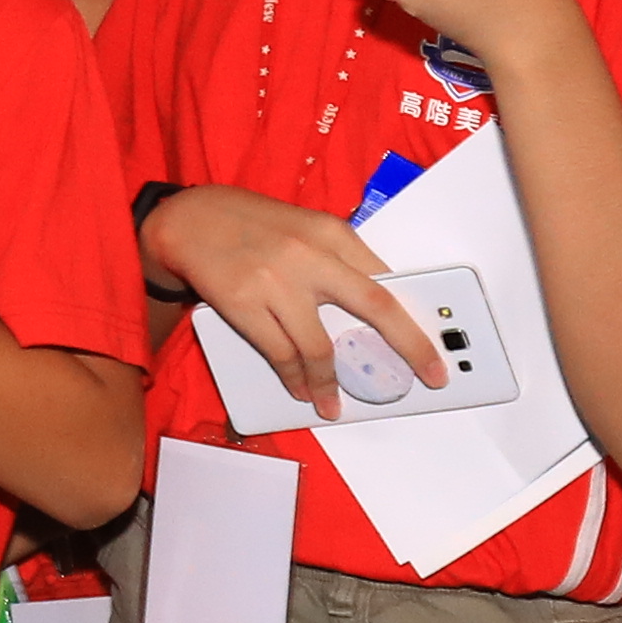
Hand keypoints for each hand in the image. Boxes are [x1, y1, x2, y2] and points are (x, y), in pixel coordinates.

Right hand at [142, 183, 441, 407]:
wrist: (189, 218)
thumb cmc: (250, 224)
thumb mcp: (305, 228)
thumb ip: (338, 259)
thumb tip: (373, 304)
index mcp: (332, 233)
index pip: (385, 279)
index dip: (412, 317)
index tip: (432, 345)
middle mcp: (311, 255)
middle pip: (376, 306)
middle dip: (410, 345)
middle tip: (430, 374)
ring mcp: (277, 281)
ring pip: (320, 346)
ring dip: (332, 383)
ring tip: (333, 403)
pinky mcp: (245, 303)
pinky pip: (280, 354)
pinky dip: (295, 378)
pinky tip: (301, 389)